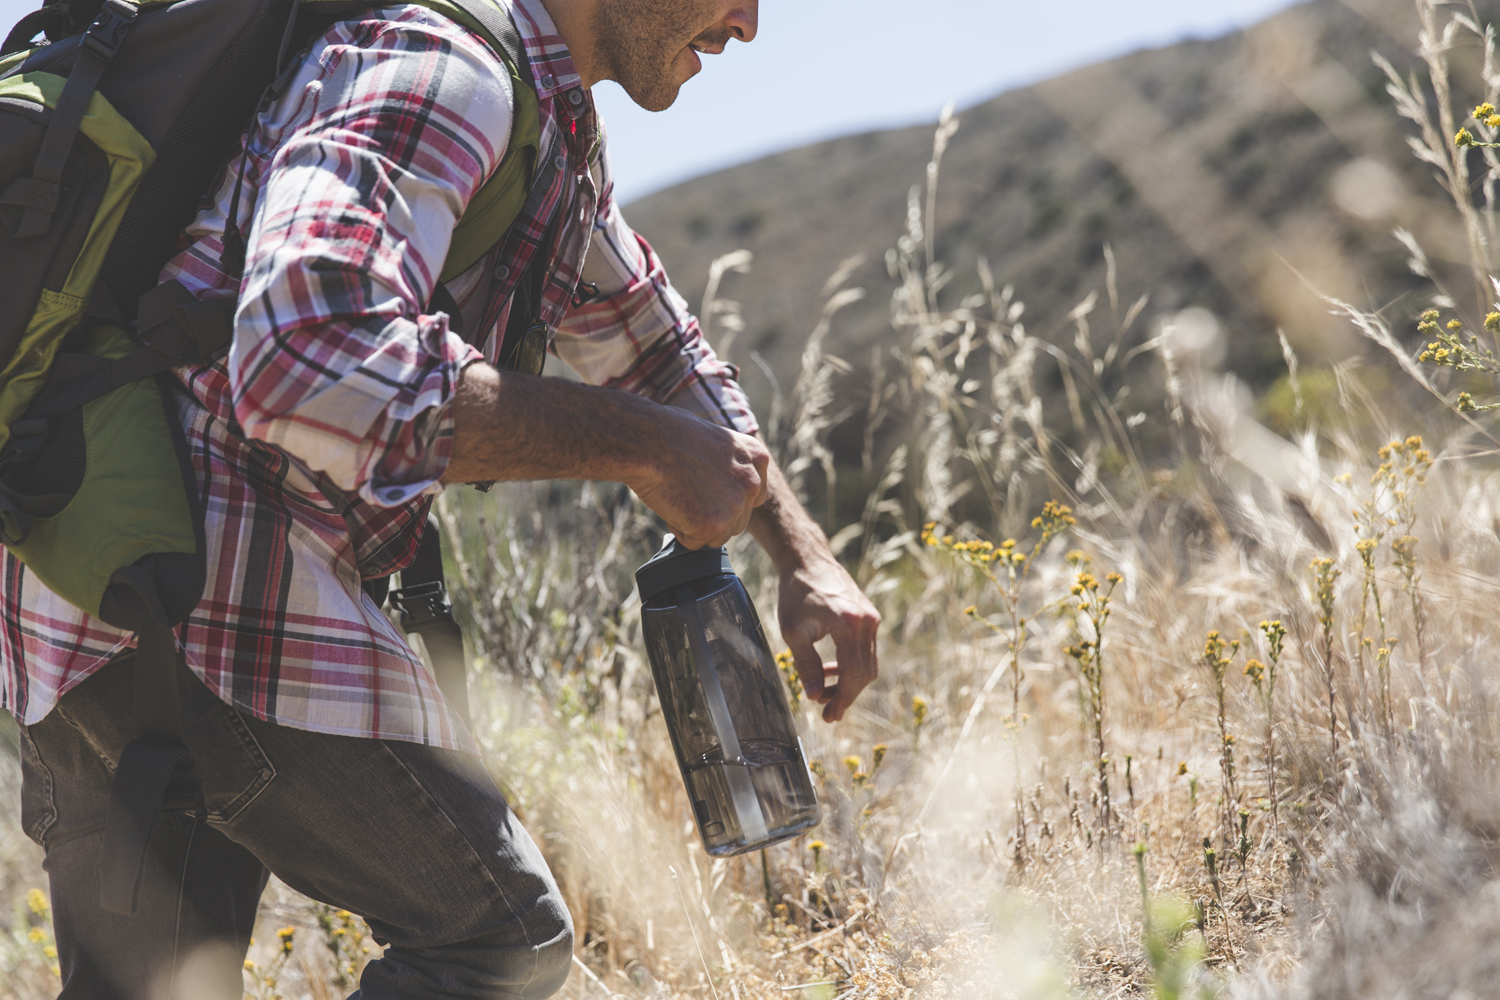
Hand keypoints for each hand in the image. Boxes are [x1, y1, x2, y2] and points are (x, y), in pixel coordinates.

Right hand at [629, 410, 769, 549]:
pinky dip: (678, 529)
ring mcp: (735, 505)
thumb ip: (732, 465)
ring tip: (677, 494)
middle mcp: (753, 483)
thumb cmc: (670, 434)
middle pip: (736, 521)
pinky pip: (694, 542)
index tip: (702, 484)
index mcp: (758, 458)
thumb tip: (726, 488)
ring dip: (695, 524)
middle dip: (710, 514)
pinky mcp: (713, 524)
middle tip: (685, 490)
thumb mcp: (717, 441)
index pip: (750, 498)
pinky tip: (670, 502)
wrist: (648, 440)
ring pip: (717, 536)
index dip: (722, 497)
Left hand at [779, 557, 879, 722]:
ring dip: (848, 682)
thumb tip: (814, 696)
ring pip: (868, 663)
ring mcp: (871, 617)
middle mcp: (867, 621)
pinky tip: (830, 672)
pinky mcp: (869, 616)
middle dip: (846, 695)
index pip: (852, 672)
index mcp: (848, 624)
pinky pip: (865, 649)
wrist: (807, 560)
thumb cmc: (795, 593)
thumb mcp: (793, 631)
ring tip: (824, 693)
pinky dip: (850, 665)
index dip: (842, 698)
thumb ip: (805, 664)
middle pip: (865, 672)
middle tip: (827, 712)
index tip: (829, 716)